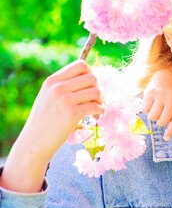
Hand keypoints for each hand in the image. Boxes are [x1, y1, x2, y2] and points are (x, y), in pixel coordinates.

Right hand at [0, 60, 103, 192]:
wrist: (34, 142)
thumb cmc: (45, 120)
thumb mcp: (49, 97)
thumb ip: (65, 86)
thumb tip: (92, 77)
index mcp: (52, 80)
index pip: (81, 65)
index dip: (90, 74)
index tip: (90, 86)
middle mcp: (57, 87)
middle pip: (92, 78)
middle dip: (97, 88)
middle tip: (95, 99)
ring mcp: (64, 100)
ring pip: (96, 91)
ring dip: (100, 100)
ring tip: (96, 107)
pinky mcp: (71, 113)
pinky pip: (95, 106)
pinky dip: (101, 110)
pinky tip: (98, 114)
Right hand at [142, 69, 171, 140]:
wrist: (167, 79)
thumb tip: (166, 138)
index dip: (171, 131)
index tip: (166, 138)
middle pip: (162, 121)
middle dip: (160, 121)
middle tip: (161, 115)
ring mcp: (161, 95)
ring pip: (152, 117)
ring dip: (153, 116)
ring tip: (157, 109)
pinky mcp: (150, 92)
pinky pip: (144, 109)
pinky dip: (146, 109)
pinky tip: (151, 103)